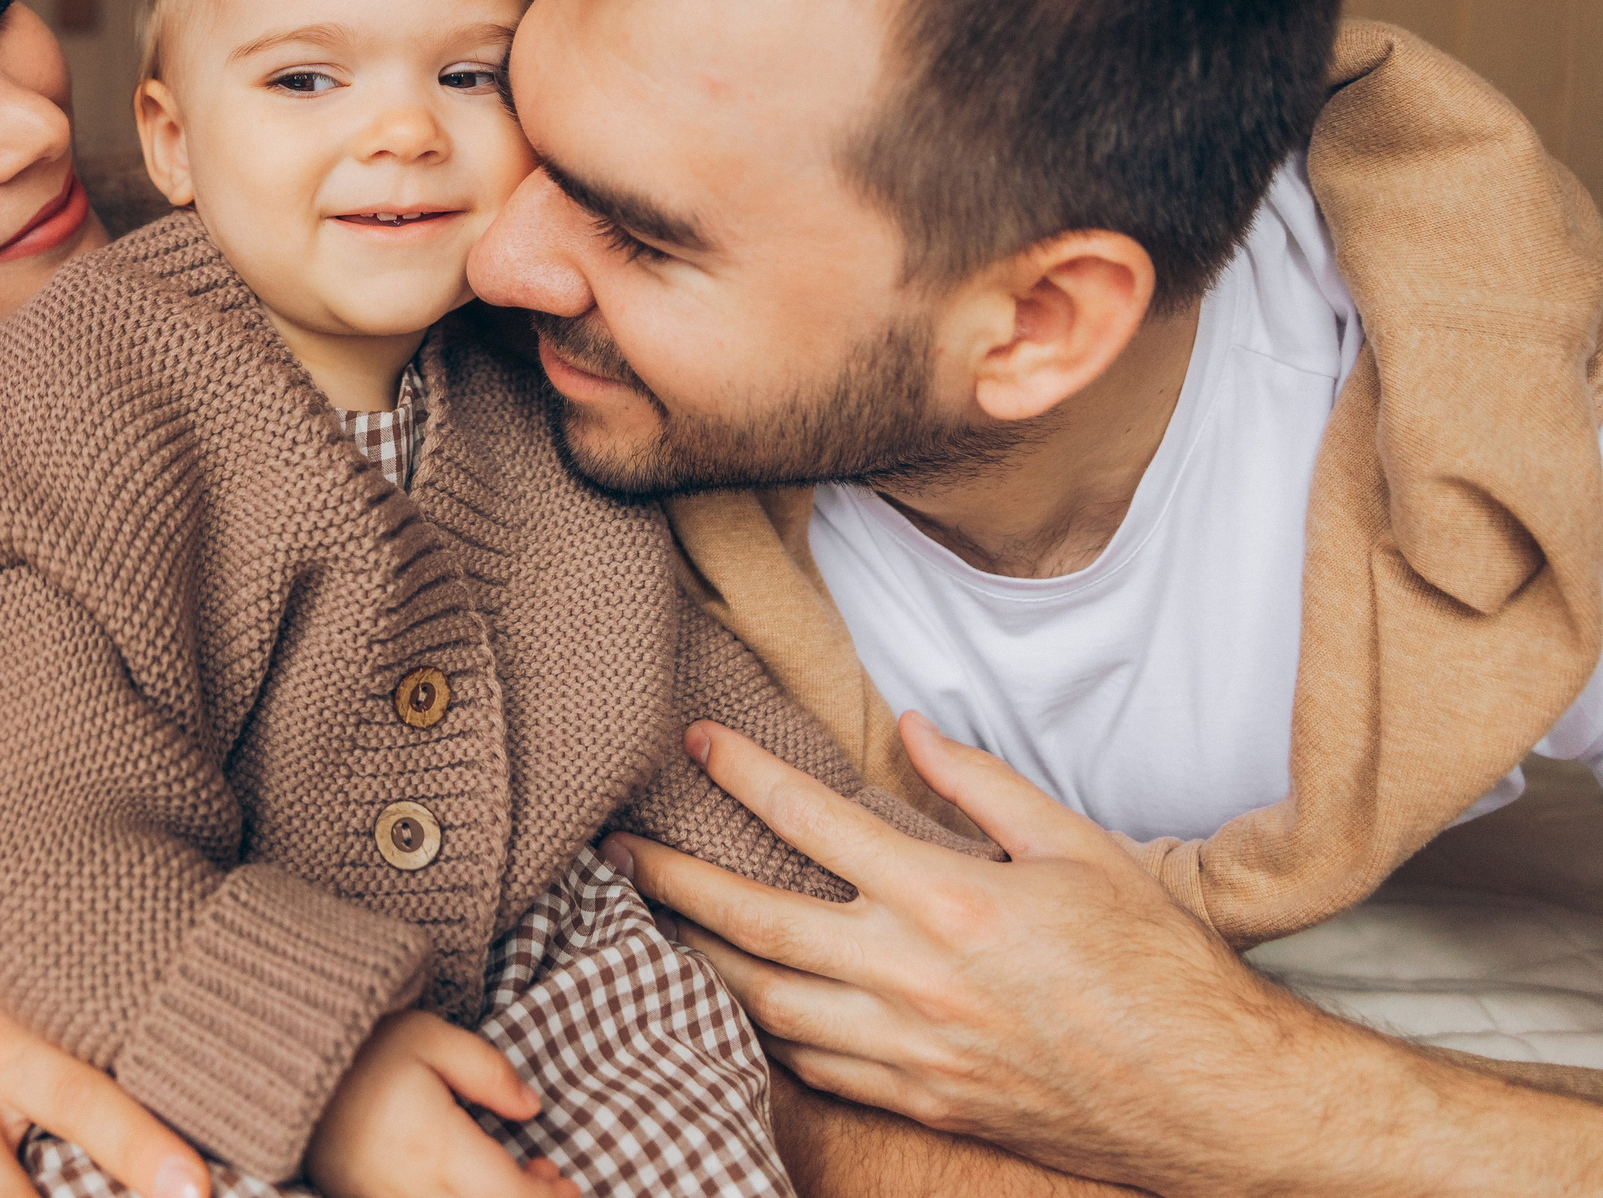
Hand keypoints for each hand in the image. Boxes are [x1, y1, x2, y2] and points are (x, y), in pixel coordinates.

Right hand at [305, 1010, 573, 1197]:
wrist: (282, 1063)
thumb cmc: (360, 1046)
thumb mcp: (430, 1037)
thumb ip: (487, 1071)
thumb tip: (531, 1107)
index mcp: (433, 1147)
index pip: (510, 1197)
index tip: (566, 1181)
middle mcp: (411, 1190)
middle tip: (549, 1179)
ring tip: (519, 1178)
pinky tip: (471, 1182)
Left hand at [608, 713, 1602, 1197]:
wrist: (1217, 1102)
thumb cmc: (1160, 968)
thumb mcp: (1082, 848)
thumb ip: (982, 784)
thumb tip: (908, 727)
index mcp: (952, 903)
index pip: (815, 822)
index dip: (746, 774)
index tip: (696, 741)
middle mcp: (914, 981)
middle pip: (756, 925)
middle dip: (674, 880)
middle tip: (616, 849)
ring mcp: (911, 1054)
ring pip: (765, 1006)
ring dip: (698, 961)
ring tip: (651, 923)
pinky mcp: (922, 1106)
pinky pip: (812, 1068)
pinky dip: (761, 1031)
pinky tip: (735, 1001)